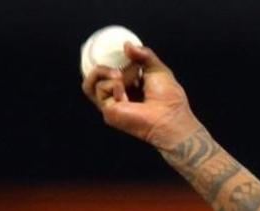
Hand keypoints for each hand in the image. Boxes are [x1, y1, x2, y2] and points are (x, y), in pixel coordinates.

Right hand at [81, 42, 201, 149]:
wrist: (170, 116)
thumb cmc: (169, 98)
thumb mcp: (157, 69)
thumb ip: (144, 55)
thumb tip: (127, 44)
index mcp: (129, 87)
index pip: (107, 73)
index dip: (107, 62)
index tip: (116, 53)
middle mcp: (117, 96)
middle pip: (94, 77)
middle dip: (105, 66)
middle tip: (123, 68)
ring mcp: (111, 105)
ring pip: (90, 82)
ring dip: (106, 72)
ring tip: (121, 76)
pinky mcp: (108, 111)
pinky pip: (99, 89)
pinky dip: (112, 84)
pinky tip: (123, 90)